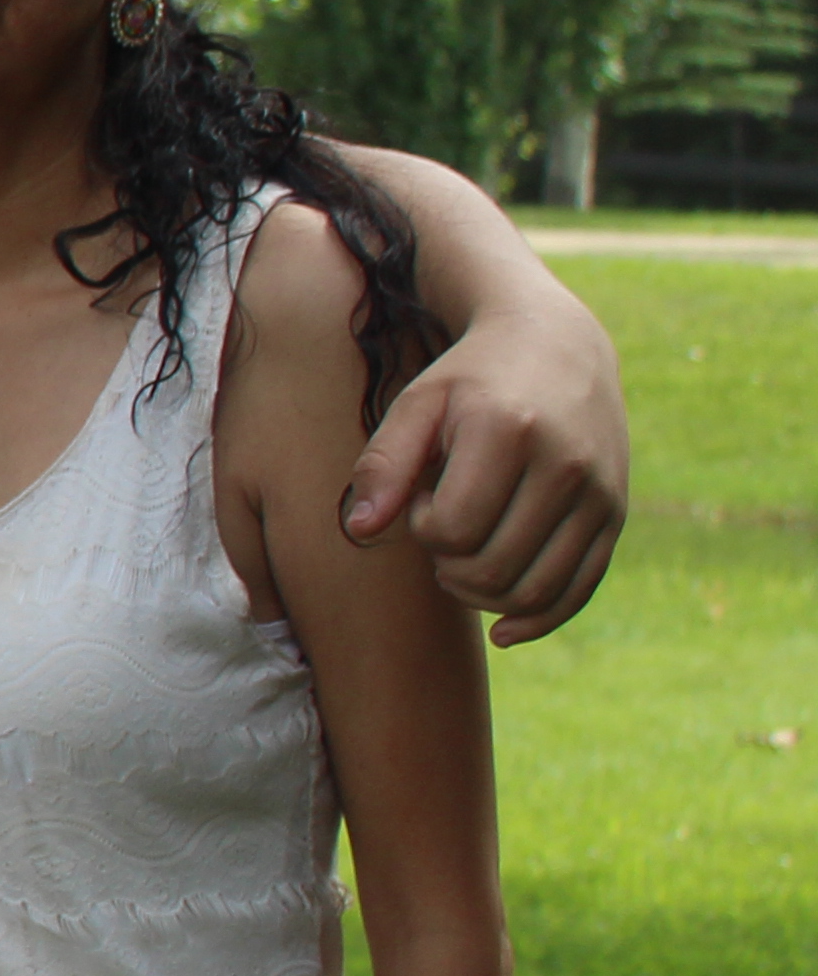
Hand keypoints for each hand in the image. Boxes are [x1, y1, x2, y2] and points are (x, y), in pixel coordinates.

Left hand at [345, 327, 623, 644]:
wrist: (558, 345)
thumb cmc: (470, 378)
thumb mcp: (417, 403)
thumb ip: (383, 465)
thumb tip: (360, 531)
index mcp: (510, 432)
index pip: (452, 529)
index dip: (422, 527)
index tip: (421, 497)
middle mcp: (566, 465)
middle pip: (492, 566)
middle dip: (449, 565)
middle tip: (440, 531)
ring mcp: (599, 494)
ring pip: (534, 590)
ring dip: (483, 596)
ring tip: (461, 561)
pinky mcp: (616, 515)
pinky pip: (579, 591)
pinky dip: (537, 619)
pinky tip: (502, 631)